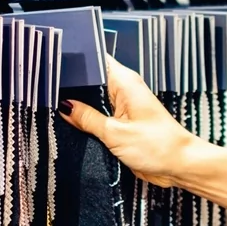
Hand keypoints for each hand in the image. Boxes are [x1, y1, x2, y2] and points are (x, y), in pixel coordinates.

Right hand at [58, 55, 197, 187]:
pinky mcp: (123, 123)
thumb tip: (64, 106)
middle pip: (91, 79)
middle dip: (71, 86)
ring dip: (79, 105)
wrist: (179, 166)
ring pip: (94, 99)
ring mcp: (123, 106)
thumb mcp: (115, 133)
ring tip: (53, 107)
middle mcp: (124, 90)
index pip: (95, 59)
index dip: (74, 60)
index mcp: (125, 82)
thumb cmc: (158, 146)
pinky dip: (88, 119)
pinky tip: (72, 124)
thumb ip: (87, 118)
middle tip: (46, 91)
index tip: (51, 64)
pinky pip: (100, 115)